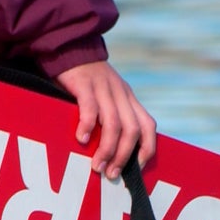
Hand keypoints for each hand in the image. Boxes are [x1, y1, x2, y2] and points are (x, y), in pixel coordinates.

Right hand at [56, 60, 155, 179]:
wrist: (70, 45)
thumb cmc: (86, 79)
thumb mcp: (107, 95)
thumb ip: (111, 115)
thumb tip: (111, 151)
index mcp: (129, 99)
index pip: (149, 126)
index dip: (147, 148)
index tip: (136, 168)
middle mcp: (121, 94)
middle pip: (132, 130)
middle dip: (123, 156)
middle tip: (111, 174)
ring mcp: (104, 88)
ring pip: (113, 124)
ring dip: (106, 149)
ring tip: (96, 166)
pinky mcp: (85, 84)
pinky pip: (90, 108)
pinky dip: (87, 125)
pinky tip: (80, 139)